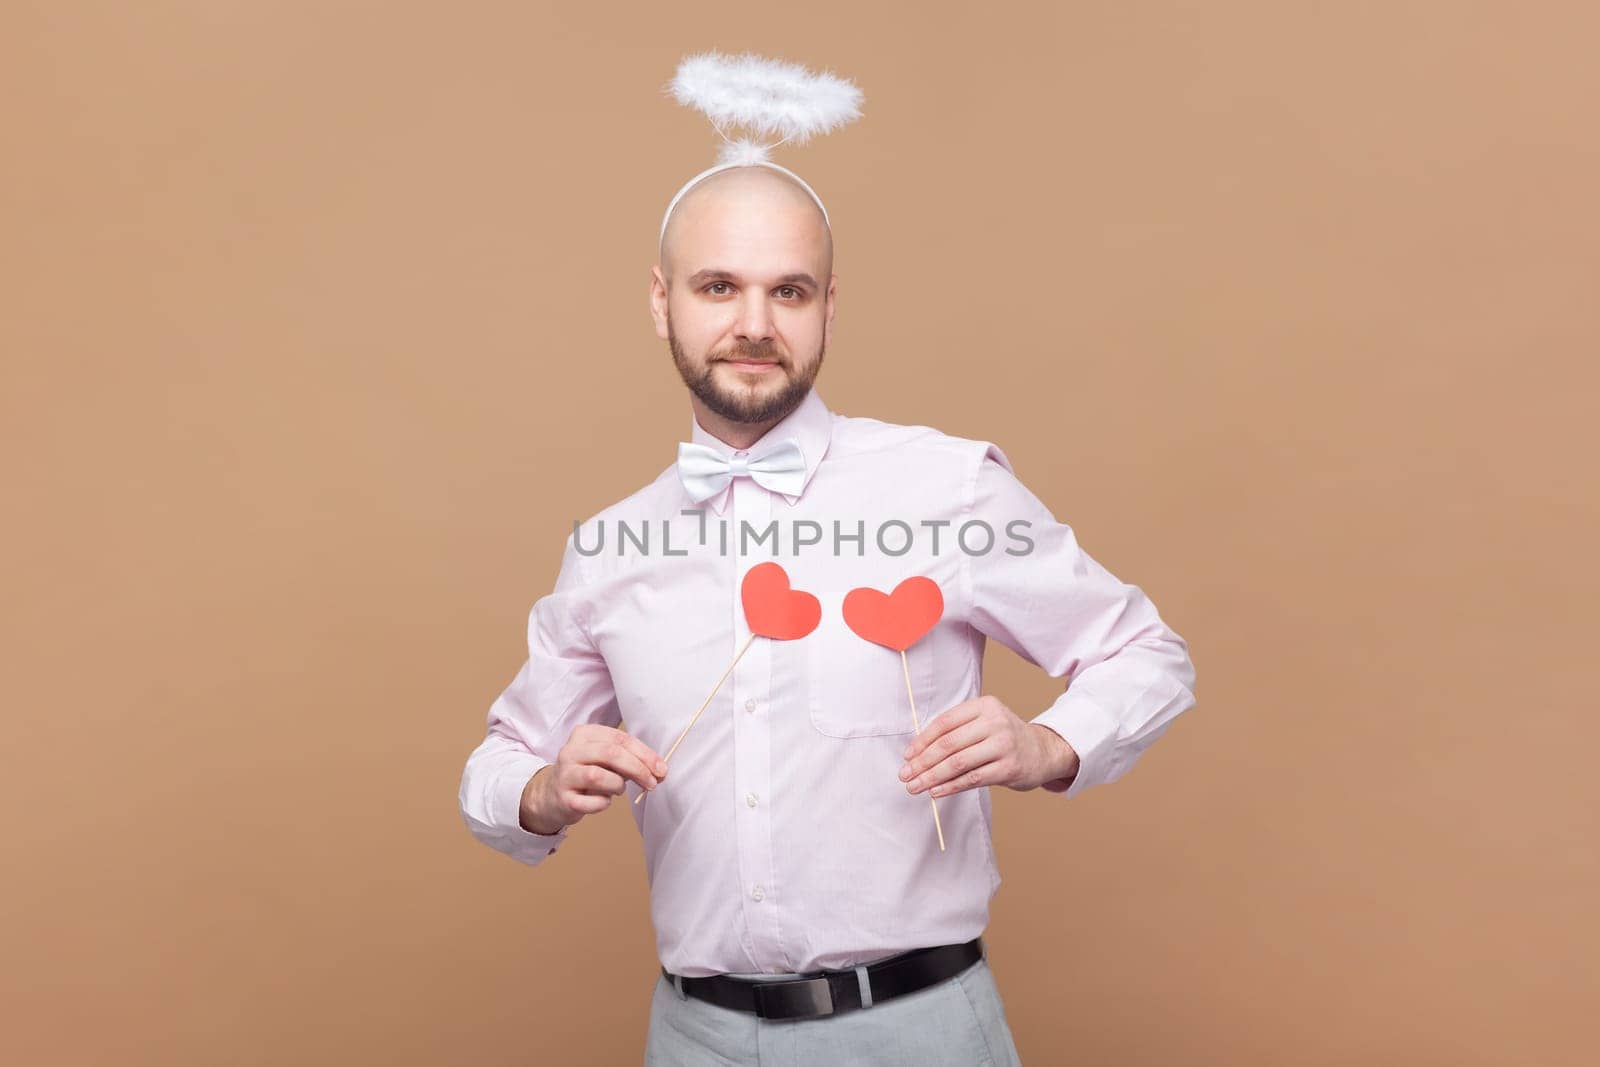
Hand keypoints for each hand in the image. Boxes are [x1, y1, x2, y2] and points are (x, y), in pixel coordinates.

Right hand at [520, 724, 667, 834]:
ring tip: (618, 790)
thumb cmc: (587, 773)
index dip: (645, 754)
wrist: (552, 795)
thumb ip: (631, 760)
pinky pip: (590, 802)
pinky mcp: (562, 798)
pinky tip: (603, 801)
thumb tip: (661, 772)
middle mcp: (571, 751)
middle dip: (637, 769)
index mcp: (584, 734)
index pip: (620, 738)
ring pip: (598, 776)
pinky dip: (603, 804)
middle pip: (611, 754)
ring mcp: (564, 774)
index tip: (661, 769)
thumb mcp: (607, 760)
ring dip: (617, 786)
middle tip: (652, 783)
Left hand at [897, 695, 1080, 798]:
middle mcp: (995, 722)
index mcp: (984, 705)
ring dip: (931, 777)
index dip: (922, 741)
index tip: (907, 756)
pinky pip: (972, 779)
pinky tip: (936, 792)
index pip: (945, 723)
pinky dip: (950, 787)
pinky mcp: (1009, 768)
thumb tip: (916, 754)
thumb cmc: (1003, 738)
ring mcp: (1004, 745)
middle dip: (922, 762)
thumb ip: (956, 732)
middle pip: (948, 744)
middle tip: (905, 775)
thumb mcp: (984, 723)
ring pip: (957, 763)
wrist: (1042, 752)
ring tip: (915, 786)